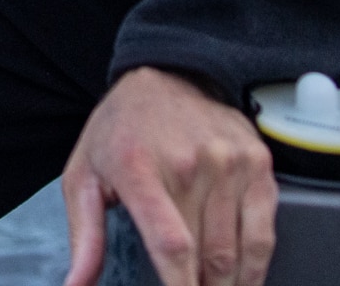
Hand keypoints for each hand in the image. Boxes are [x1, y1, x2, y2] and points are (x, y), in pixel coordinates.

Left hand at [61, 68, 273, 285]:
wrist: (167, 75)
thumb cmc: (121, 131)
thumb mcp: (84, 175)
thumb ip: (85, 235)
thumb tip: (76, 285)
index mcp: (139, 168)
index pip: (170, 244)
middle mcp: (189, 163)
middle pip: (208, 258)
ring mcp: (229, 163)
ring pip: (237, 253)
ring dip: (228, 284)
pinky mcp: (257, 163)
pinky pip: (263, 233)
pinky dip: (255, 266)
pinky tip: (242, 279)